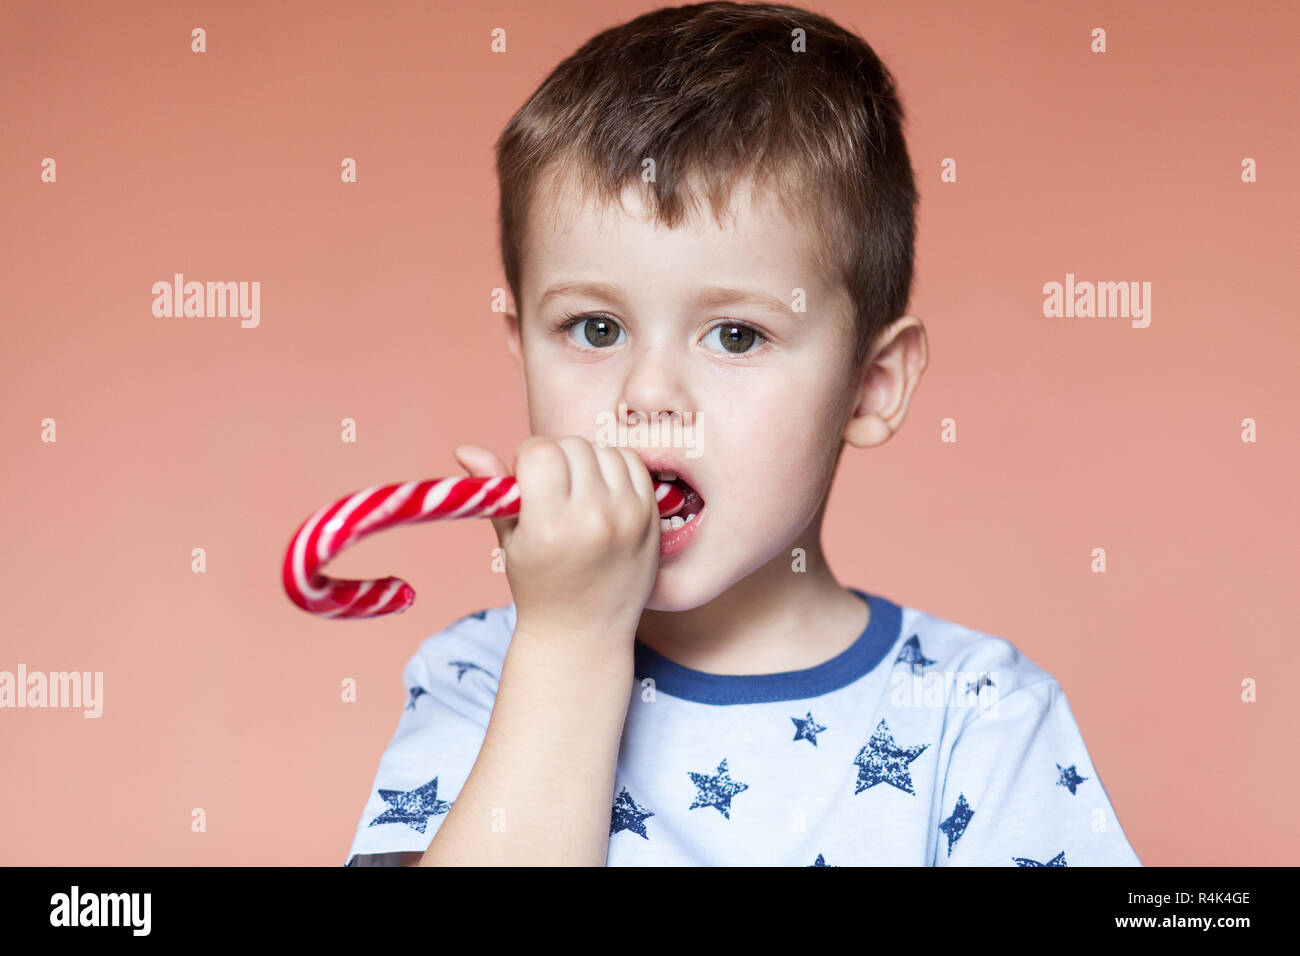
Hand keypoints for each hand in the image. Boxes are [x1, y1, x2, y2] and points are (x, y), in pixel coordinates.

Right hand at [452, 436, 659, 647]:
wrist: (585, 632)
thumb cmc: (539, 586)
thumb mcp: (509, 541)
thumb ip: (492, 489)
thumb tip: (465, 448)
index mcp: (550, 527)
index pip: (540, 451)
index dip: (526, 457)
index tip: (526, 478)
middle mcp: (593, 519)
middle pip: (572, 446)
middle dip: (555, 457)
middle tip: (551, 488)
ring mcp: (628, 517)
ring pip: (604, 450)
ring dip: (586, 461)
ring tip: (576, 492)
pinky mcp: (651, 518)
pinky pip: (633, 463)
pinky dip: (615, 468)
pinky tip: (601, 493)